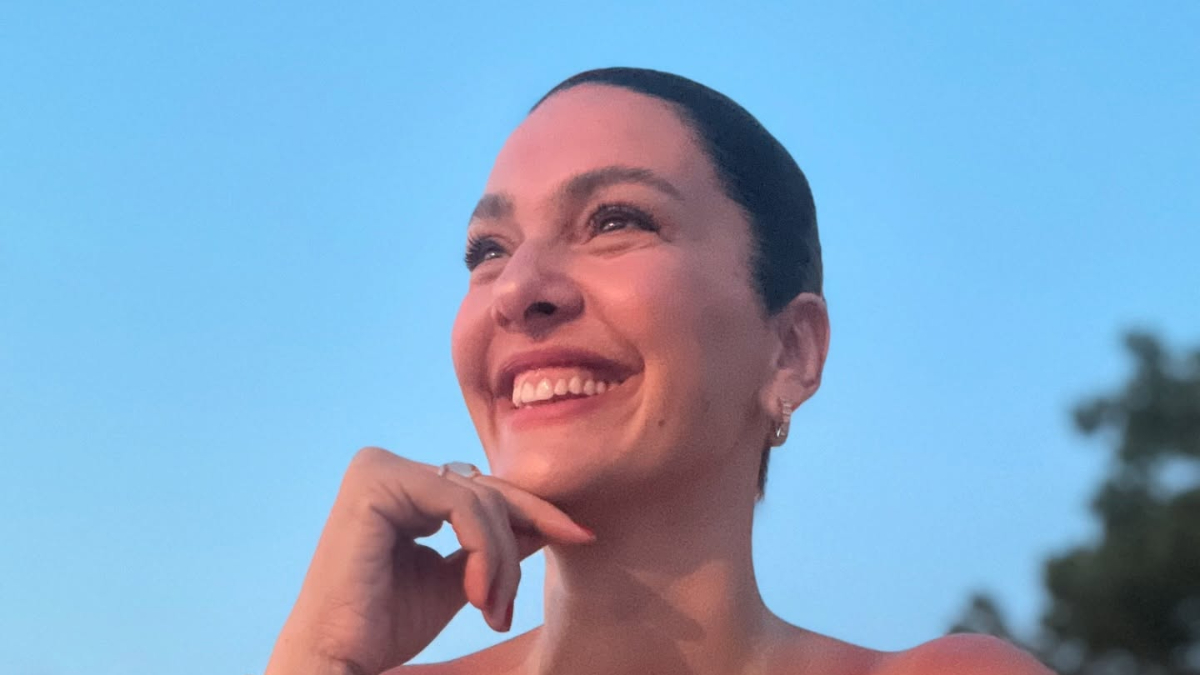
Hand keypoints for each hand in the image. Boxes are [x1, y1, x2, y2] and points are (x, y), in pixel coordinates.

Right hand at [264, 447, 594, 674]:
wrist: (339, 659)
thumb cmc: (385, 626)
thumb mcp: (461, 578)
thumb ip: (496, 545)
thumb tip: (548, 522)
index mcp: (400, 486)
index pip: (482, 489)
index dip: (535, 512)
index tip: (582, 536)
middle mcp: (384, 467)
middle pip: (486, 489)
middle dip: (517, 544)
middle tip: (509, 605)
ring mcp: (377, 469)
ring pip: (481, 499)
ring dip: (500, 560)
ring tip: (490, 608)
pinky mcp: (375, 481)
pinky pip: (462, 504)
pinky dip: (484, 550)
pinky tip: (477, 595)